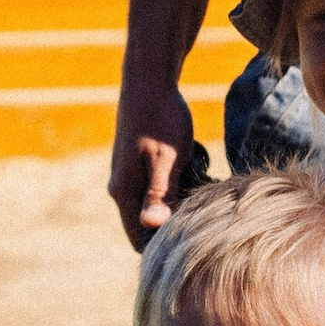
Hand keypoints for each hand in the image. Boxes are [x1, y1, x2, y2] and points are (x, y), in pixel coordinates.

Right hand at [108, 76, 199, 249]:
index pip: (140, 240)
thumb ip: (160, 194)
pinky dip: (179, 181)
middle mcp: (121, 188)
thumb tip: (151, 227)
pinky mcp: (139, 162)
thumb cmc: (160, 119)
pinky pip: (159, 186)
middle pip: (149, 223)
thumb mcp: (166, 159)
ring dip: (179, 198)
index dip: (165, 245)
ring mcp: (129, 174)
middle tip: (203, 202)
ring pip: (157, 203)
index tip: (194, 234)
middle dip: (177, 219)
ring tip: (200, 178)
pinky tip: (194, 164)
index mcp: (123, 193)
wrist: (149, 80)